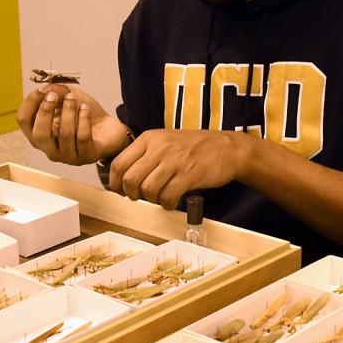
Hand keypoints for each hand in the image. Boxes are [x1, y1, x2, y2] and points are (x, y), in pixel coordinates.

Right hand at [16, 83, 130, 164]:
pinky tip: (85, 108)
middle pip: (39, 134)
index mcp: (39, 135)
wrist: (109, 128)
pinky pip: (82, 138)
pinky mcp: (87, 156)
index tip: (41, 90)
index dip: (30, 104)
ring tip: (73, 98)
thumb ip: (55, 91)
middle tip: (54, 95)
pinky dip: (83, 119)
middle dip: (45, 112)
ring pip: (64, 135)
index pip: (24, 122)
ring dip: (68, 112)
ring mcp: (69, 156)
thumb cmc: (82, 114)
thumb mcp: (67, 97)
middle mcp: (50, 149)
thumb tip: (45, 89)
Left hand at [109, 130, 251, 209]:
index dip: (115, 182)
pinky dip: (166, 204)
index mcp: (149, 138)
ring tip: (159, 197)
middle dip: (131, 194)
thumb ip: (145, 154)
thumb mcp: (165, 141)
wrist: (227, 148)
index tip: (119, 191)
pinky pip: (167, 196)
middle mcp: (159, 147)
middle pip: (130, 179)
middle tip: (139, 197)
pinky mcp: (189, 174)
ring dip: (151, 199)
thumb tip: (123, 176)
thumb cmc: (194, 147)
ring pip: (147, 189)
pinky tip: (172, 200)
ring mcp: (174, 161)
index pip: (119, 163)